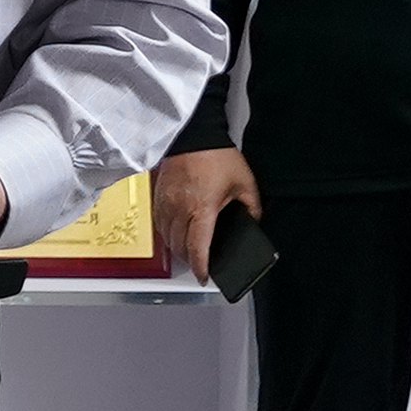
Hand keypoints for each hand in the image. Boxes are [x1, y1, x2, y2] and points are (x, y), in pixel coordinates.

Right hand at [153, 149, 261, 282]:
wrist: (195, 133)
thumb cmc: (216, 154)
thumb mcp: (245, 182)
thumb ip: (252, 207)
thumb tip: (252, 222)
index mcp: (202, 208)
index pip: (198, 248)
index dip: (201, 267)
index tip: (204, 276)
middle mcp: (180, 208)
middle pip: (180, 247)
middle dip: (190, 259)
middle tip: (200, 263)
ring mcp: (166, 202)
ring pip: (167, 237)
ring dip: (177, 248)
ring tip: (189, 250)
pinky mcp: (158, 195)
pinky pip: (159, 223)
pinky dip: (167, 233)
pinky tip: (176, 232)